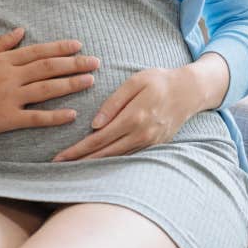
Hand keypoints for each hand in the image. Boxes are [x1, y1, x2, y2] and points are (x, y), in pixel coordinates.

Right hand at [0, 28, 99, 136]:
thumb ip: (0, 43)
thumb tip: (21, 30)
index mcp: (4, 61)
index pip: (37, 52)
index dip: (59, 48)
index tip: (78, 45)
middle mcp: (10, 77)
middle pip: (47, 67)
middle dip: (73, 63)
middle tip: (95, 62)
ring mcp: (10, 97)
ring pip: (46, 89)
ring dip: (70, 84)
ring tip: (90, 80)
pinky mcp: (8, 118)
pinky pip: (36, 117)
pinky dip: (55, 116)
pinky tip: (72, 114)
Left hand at [52, 66, 197, 161]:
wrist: (190, 91)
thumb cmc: (159, 80)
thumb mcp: (134, 82)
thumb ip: (113, 103)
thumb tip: (94, 125)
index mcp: (134, 117)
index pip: (99, 138)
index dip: (78, 149)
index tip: (60, 156)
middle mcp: (142, 135)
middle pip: (105, 152)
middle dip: (80, 160)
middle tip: (57, 166)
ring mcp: (150, 142)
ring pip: (117, 157)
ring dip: (94, 163)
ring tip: (72, 167)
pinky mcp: (155, 145)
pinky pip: (129, 156)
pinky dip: (111, 161)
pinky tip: (98, 162)